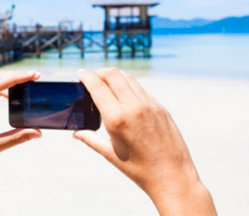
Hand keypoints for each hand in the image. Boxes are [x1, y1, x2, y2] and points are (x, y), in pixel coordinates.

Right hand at [75, 68, 216, 215]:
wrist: (172, 176)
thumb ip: (91, 139)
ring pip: (129, 79)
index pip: (98, 87)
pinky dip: (130, 87)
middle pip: (113, 75)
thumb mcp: (111, 154)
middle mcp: (134, 107)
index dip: (86, 77)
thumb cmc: (139, 169)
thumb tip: (76, 133)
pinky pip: (142, 90)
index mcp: (117, 119)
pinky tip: (125, 95)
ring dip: (115, 77)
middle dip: (99, 72)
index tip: (80, 73)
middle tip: (92, 77)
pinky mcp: (161, 108)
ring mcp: (150, 105)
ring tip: (107, 83)